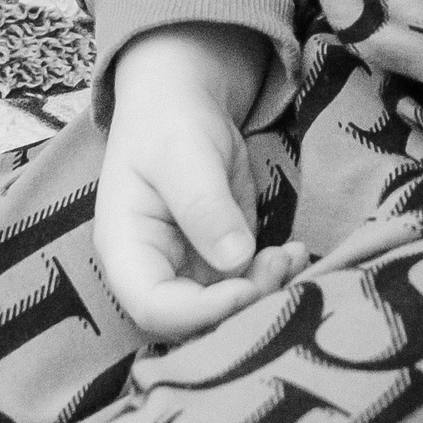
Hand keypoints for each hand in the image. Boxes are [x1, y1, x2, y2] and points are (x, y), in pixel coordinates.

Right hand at [95, 25, 309, 342]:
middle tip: (279, 266)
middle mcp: (156, 273)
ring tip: (291, 254)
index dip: (199, 312)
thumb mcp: (183, 153)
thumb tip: (236, 261)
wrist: (187, 101)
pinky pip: (249, 287)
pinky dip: (276, 277)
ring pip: (227, 311)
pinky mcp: (224, 262)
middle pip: (193, 321)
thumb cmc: (170, 122)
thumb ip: (204, 206)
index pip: (153, 307)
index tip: (245, 289)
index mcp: (127, 250)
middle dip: (241, 306)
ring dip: (266, 292)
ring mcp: (191, 271)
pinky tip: (295, 252)